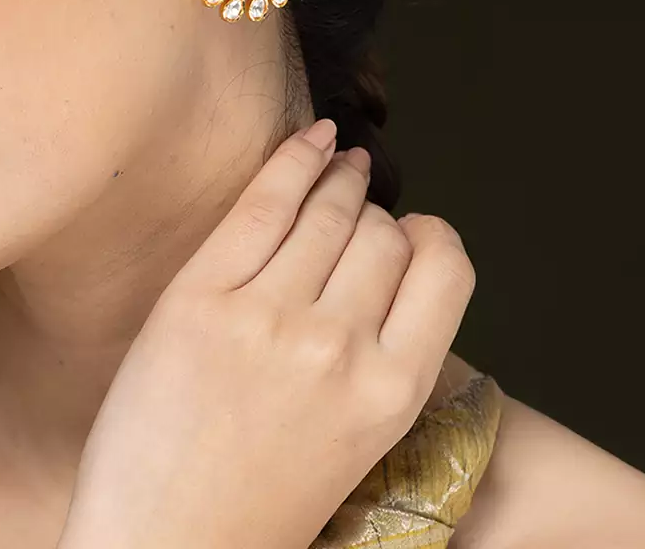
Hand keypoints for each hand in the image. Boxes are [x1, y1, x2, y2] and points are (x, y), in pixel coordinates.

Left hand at [56, 119, 475, 548]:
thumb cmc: (263, 503)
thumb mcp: (359, 441)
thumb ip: (385, 352)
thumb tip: (389, 258)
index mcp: (392, 393)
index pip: (445, 268)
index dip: (432, 239)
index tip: (415, 233)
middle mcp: (339, 347)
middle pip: (382, 233)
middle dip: (375, 216)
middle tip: (360, 210)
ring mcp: (266, 317)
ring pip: (328, 211)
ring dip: (339, 178)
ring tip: (340, 162)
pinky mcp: (199, 298)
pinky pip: (262, 203)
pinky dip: (294, 160)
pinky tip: (312, 140)